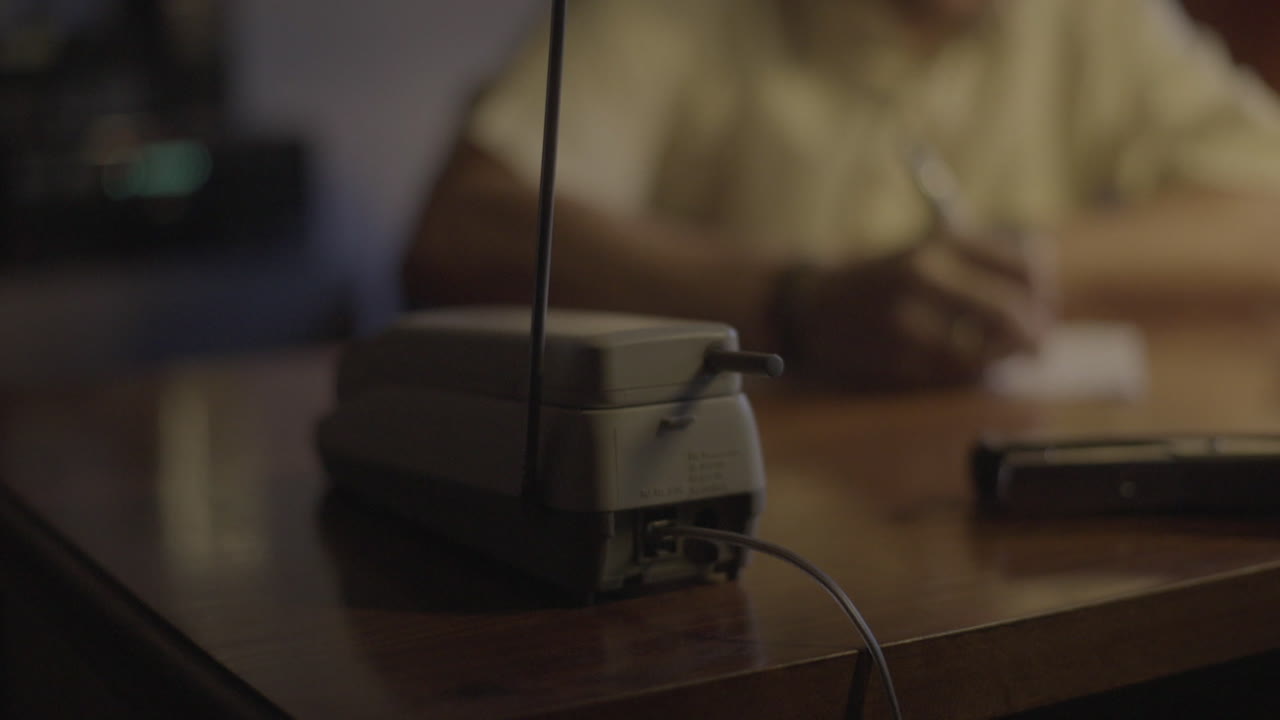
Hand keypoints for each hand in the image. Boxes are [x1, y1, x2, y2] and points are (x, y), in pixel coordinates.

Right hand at [784, 232, 1054, 388]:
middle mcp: (925, 272)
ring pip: (985, 352)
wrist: (814, 304)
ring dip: (1001, 361)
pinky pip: (953, 376)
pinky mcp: (893, 356)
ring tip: (1001, 359)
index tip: (1040, 308)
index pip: (1025, 268)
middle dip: (1032, 336)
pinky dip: (969, 376)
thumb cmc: (887, 279)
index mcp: (943, 239)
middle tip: (1037, 347)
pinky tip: (965, 369)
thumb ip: (989, 263)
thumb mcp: (933, 250)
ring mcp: (907, 317)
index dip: (1041, 295)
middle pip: (1009, 313)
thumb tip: (1046, 299)